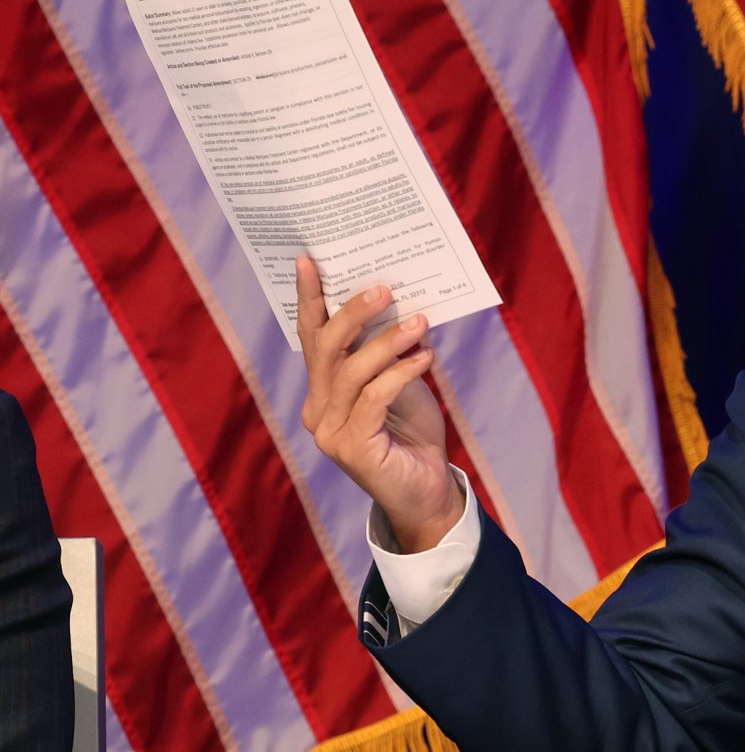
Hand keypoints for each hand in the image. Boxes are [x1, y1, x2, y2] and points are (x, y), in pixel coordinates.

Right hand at [296, 257, 462, 551]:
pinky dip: (400, 373)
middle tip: (384, 288)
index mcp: (323, 390)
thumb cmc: (413, 433)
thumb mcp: (402, 382)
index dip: (310, 300)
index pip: (312, 337)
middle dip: (352, 313)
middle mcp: (317, 408)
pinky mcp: (352, 448)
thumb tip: (403, 305)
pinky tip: (424, 358)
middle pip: (325, 349)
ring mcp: (330, 431)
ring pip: (351, 371)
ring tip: (419, 322)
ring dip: (387, 342)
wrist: (427, 490)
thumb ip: (391, 352)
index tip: (310, 261)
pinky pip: (374, 398)